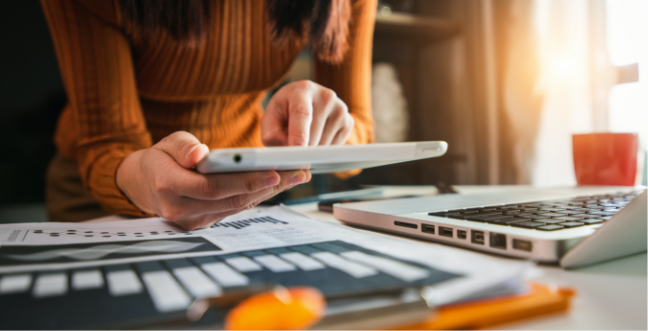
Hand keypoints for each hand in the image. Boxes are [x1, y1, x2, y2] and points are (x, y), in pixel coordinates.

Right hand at [116, 131, 310, 229]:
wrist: (143, 184)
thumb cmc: (160, 158)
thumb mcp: (167, 143)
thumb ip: (183, 147)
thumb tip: (200, 154)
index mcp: (168, 186)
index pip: (212, 186)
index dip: (245, 181)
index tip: (275, 172)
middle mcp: (180, 210)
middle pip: (231, 199)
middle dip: (269, 186)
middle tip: (298, 172)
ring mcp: (192, 222)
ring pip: (237, 207)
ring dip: (269, 192)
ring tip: (295, 176)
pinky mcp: (203, 226)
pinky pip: (234, 210)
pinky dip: (257, 197)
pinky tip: (277, 185)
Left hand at [261, 80, 354, 146]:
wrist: (304, 103)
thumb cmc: (285, 112)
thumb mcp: (270, 120)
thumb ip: (272, 135)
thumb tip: (287, 149)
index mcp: (302, 90)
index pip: (302, 115)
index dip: (299, 135)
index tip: (297, 152)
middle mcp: (325, 96)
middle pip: (313, 136)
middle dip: (300, 151)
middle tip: (290, 146)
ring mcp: (340, 108)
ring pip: (324, 146)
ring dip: (312, 151)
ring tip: (304, 136)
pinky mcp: (348, 121)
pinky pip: (335, 148)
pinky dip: (324, 150)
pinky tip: (317, 137)